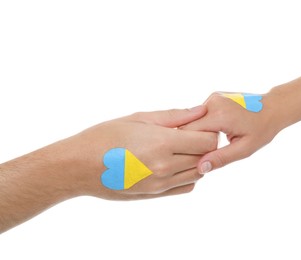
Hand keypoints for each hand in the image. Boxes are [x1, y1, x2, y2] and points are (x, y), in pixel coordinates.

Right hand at [62, 106, 217, 199]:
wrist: (78, 166)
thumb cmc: (104, 136)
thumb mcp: (138, 118)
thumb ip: (173, 116)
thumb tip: (199, 110)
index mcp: (162, 144)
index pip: (206, 141)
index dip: (208, 131)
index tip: (197, 125)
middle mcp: (164, 167)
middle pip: (205, 157)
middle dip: (203, 144)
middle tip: (189, 135)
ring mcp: (160, 184)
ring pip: (198, 174)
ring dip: (197, 160)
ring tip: (180, 148)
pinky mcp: (154, 194)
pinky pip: (186, 187)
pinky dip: (188, 176)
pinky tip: (174, 164)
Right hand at [181, 92, 280, 173]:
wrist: (274, 108)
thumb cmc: (262, 130)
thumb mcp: (244, 149)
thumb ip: (221, 158)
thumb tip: (201, 168)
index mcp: (220, 115)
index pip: (189, 132)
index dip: (188, 146)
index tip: (195, 157)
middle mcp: (213, 102)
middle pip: (188, 125)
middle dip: (192, 140)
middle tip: (206, 152)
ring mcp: (213, 97)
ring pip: (193, 120)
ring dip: (198, 133)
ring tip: (216, 141)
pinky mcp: (214, 97)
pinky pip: (201, 115)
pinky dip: (204, 125)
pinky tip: (218, 132)